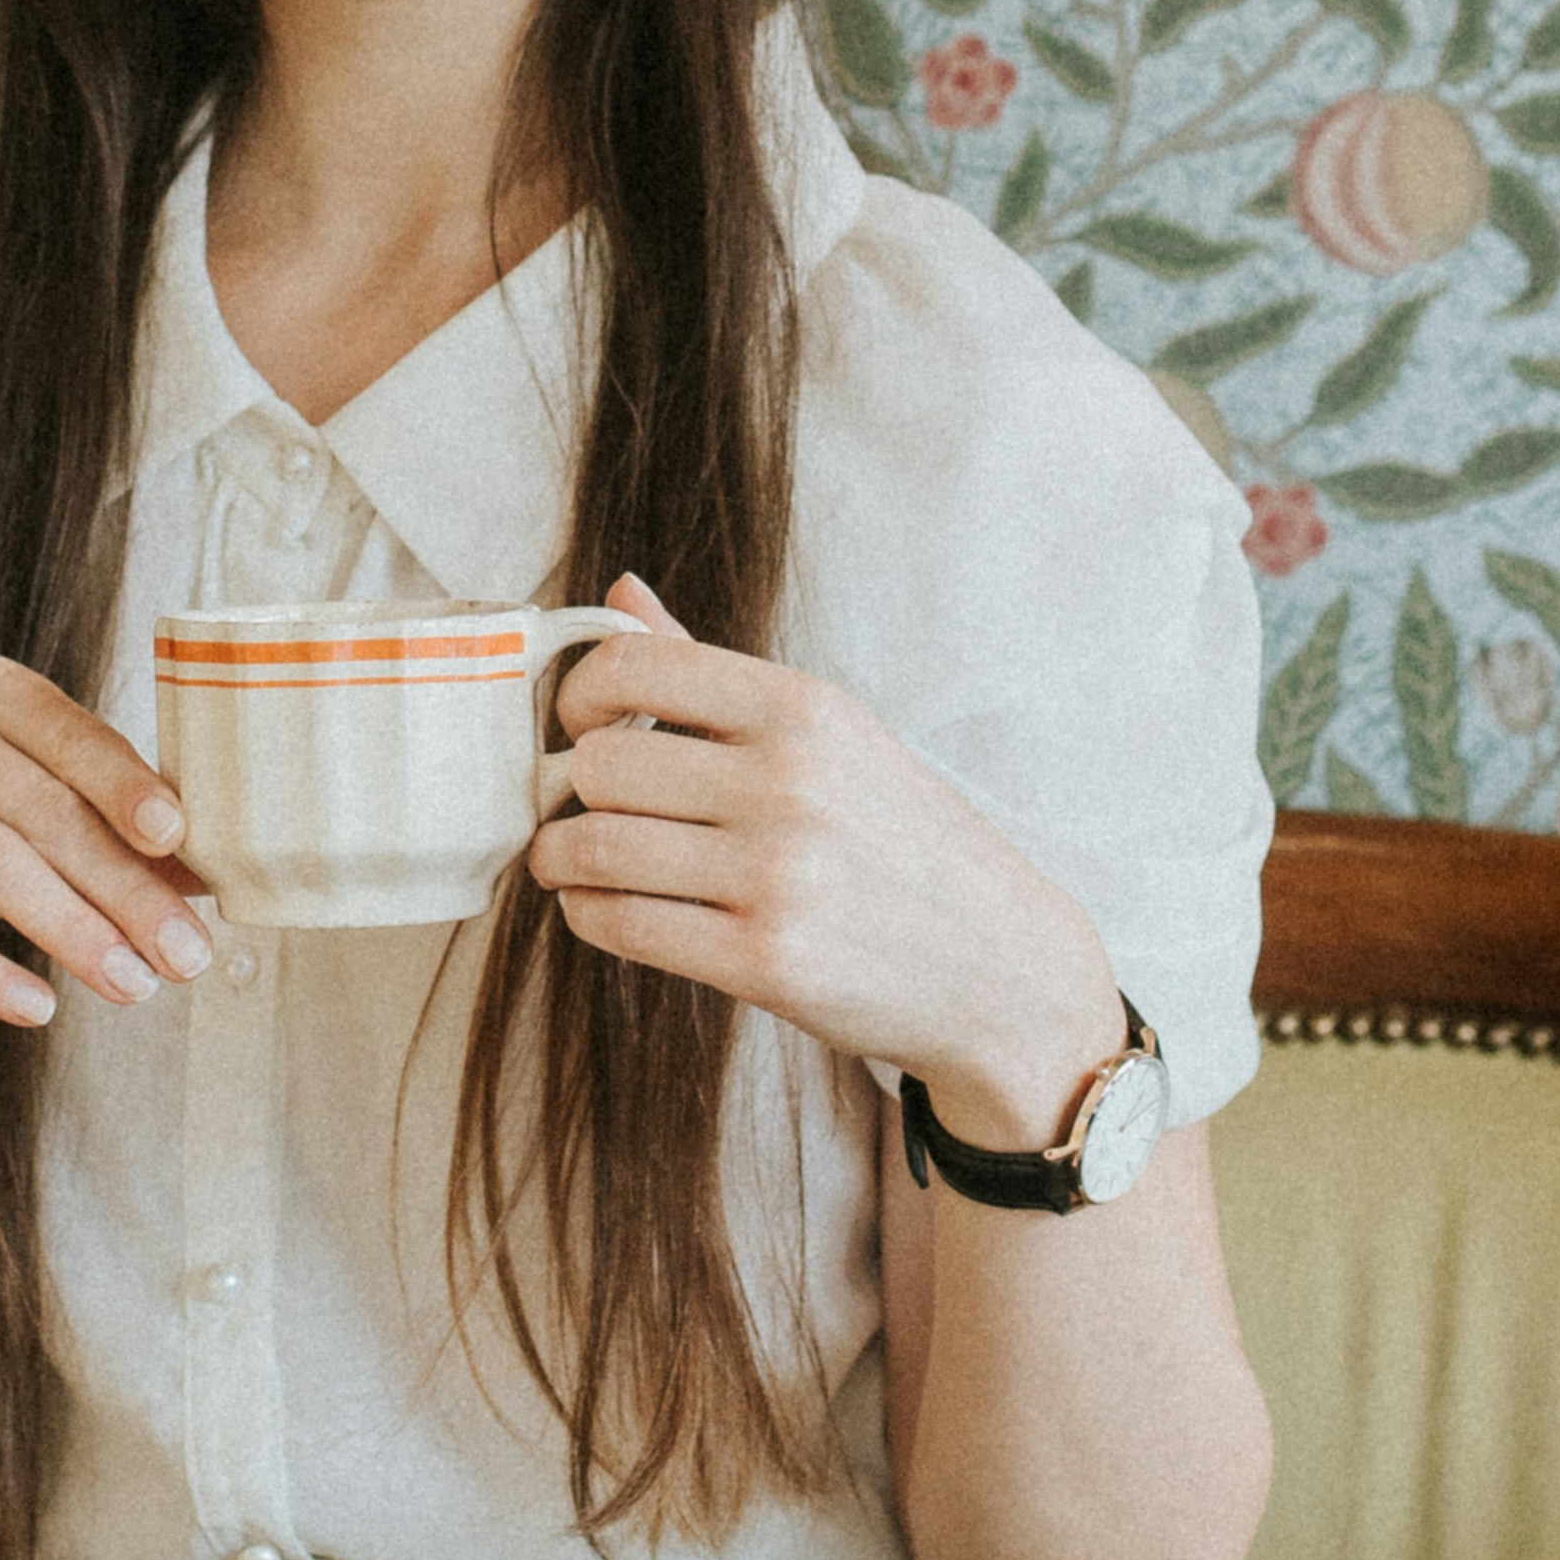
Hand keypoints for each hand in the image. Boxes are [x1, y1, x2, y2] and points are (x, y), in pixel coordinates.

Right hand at [0, 657, 211, 1034]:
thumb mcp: (31, 813)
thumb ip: (110, 829)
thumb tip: (206, 876)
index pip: (73, 733)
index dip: (125, 784)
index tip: (176, 837)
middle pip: (44, 811)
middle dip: (124, 889)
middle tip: (186, 956)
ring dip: (71, 931)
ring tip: (132, 986)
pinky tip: (38, 1008)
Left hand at [528, 580, 1122, 1132]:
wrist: (998, 965)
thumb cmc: (900, 841)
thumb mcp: (831, 734)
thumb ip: (713, 670)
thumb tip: (619, 594)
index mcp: (802, 708)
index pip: (635, 665)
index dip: (579, 693)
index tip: (579, 724)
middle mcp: (789, 781)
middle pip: (601, 762)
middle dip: (567, 787)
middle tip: (574, 805)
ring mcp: (777, 874)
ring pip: (596, 846)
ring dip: (561, 858)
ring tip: (571, 861)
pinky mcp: (764, 961)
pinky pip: (621, 923)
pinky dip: (588, 913)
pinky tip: (604, 907)